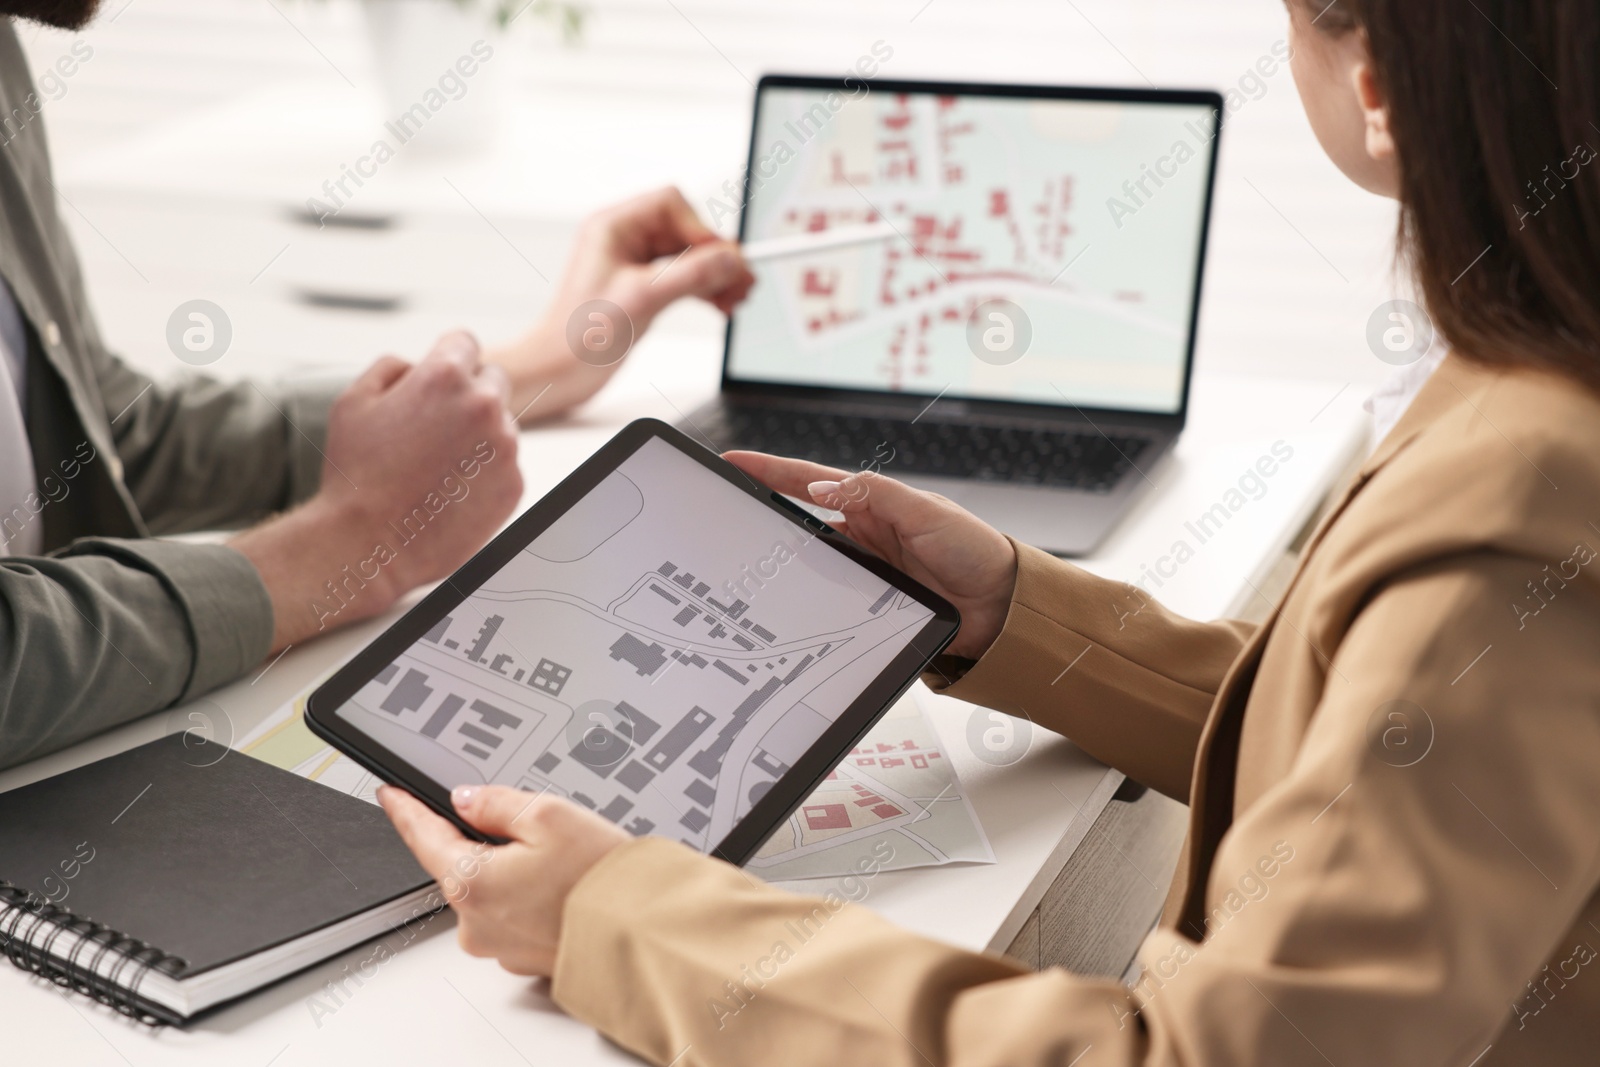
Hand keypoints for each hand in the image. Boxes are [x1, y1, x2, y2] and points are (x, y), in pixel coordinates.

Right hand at [231, 330, 522, 649]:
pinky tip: (449, 489)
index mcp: (445, 376)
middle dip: (468, 393)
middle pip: (492, 380)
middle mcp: (484, 405)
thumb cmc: (355, 474)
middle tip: (434, 426)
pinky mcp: (514, 484)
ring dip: (477, 435)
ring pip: (500, 424)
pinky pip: (506, 464)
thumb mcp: (353, 400)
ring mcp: (505, 446)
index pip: (464, 342)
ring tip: (435, 466)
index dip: (446, 357)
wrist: (370, 544)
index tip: (437, 378)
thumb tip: (416, 365)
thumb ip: (391, 367)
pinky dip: (485, 471)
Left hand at [378, 784, 630, 975]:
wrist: (644, 934)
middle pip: (465, 864)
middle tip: (539, 829)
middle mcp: (476, 922)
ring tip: (567, 862)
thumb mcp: (549, 814)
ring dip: (516, 872)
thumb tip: (467, 800)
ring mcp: (500, 945)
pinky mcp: (525, 957)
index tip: (391, 794)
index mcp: (471, 882)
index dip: (406, 809)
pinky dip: (535, 898)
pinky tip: (569, 888)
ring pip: (493, 891)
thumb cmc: (601, 881)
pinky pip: (517, 915)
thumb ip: (496, 801)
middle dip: (491, 841)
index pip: (423, 836)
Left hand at [486, 186, 755, 423]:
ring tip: (737, 298)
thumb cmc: (579, 335)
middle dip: (716, 256)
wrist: (558, 372)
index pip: (671, 205)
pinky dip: (705, 290)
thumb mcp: (643, 299)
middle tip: (742, 282)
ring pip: (689, 256)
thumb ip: (691, 275)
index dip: (700, 229)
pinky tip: (720, 305)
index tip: (720, 260)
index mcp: (613, 227)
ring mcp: (634, 265)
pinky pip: (684, 278)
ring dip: (716, 275)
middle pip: (686, 231)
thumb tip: (731, 258)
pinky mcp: (642, 289)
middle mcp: (624, 240)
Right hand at [724, 452, 1018, 659]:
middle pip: (802, 523)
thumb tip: (822, 490)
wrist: (1003, 607)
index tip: (734, 462)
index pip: (811, 481)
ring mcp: (864, 569)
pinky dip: (811, 598)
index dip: (771, 471)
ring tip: (754, 562)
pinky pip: (829, 597)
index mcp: (874, 503)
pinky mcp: (869, 602)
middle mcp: (865, 533)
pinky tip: (793, 602)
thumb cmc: (975, 550)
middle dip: (767, 518)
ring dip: (789, 564)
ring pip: (812, 563)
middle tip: (729, 517)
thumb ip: (874, 495)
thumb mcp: (925, 512)